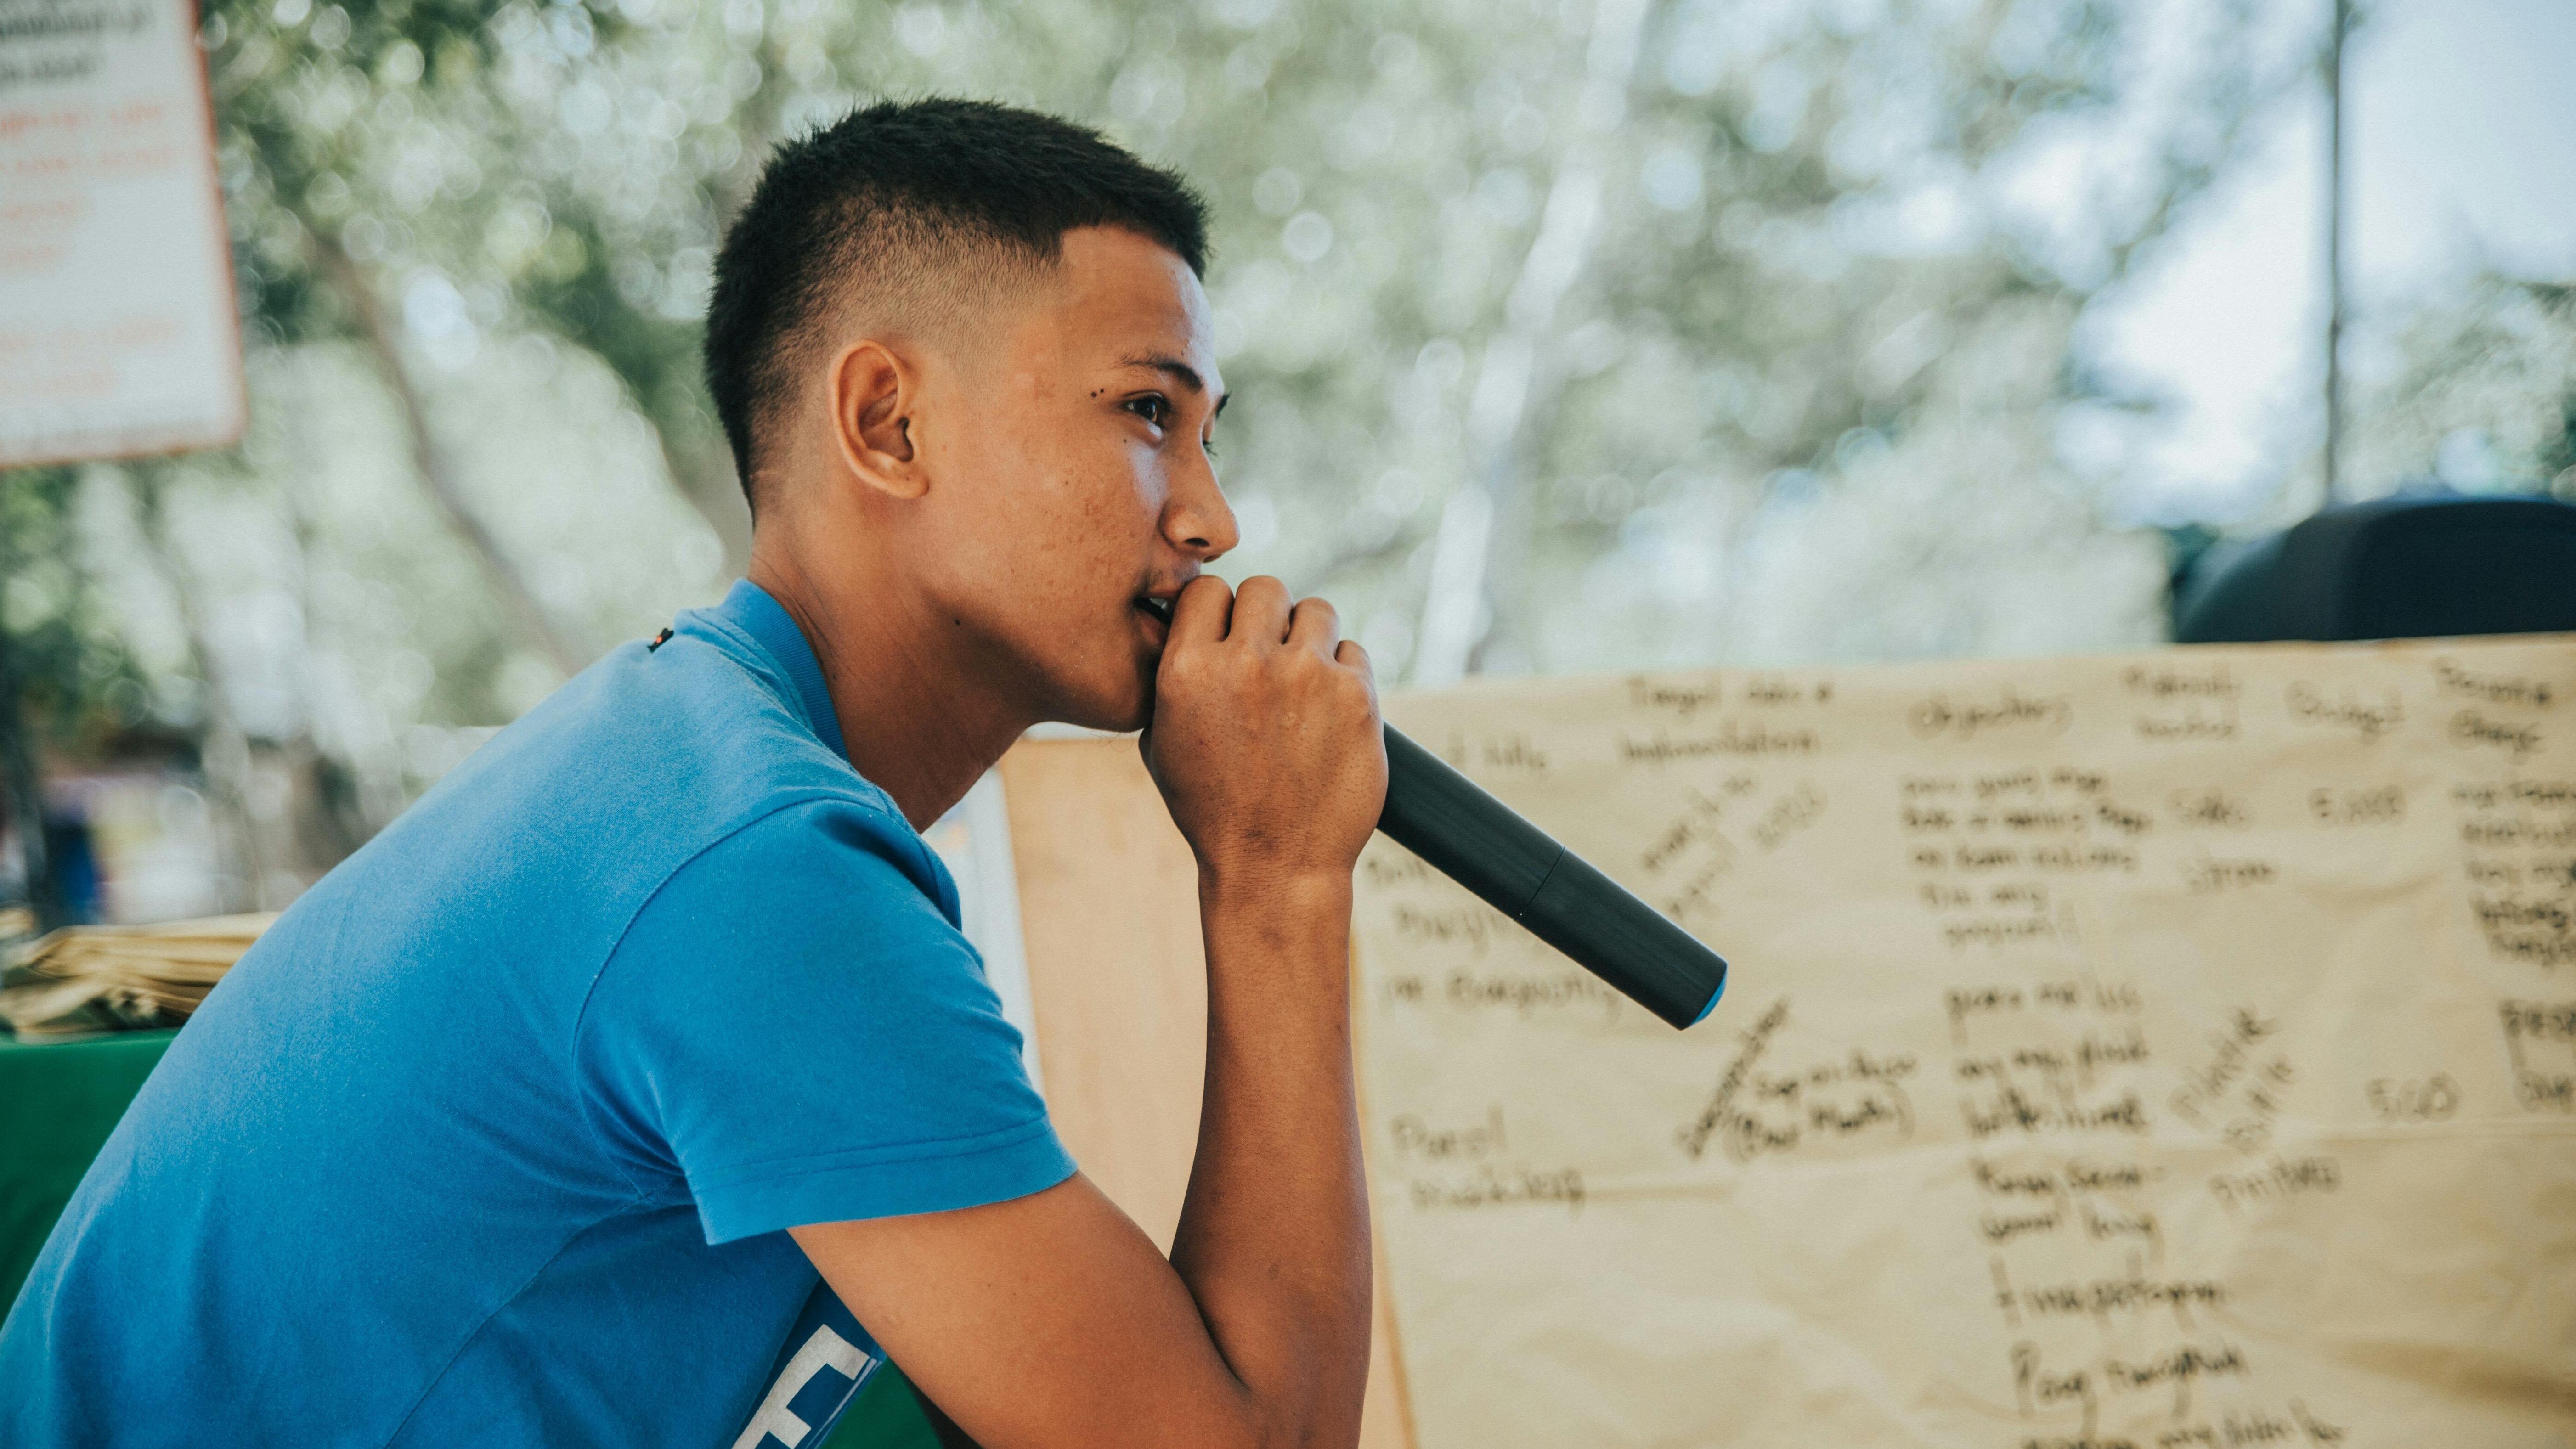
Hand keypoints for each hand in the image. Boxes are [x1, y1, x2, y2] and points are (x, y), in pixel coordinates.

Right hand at [1142, 576, 1384, 892]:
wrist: (1275, 868)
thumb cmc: (1213, 810)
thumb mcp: (1163, 743)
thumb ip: (1175, 678)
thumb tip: (1190, 627)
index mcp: (1188, 671)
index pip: (1207, 589)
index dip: (1218, 611)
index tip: (1227, 636)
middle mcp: (1247, 663)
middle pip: (1265, 588)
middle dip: (1267, 618)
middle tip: (1270, 657)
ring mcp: (1307, 676)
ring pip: (1317, 610)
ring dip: (1310, 639)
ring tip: (1303, 684)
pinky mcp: (1358, 695)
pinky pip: (1353, 652)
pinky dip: (1344, 675)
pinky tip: (1330, 714)